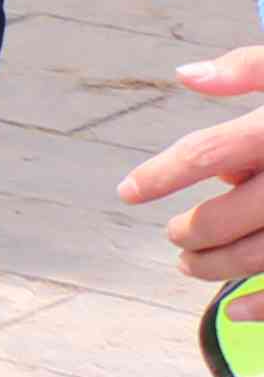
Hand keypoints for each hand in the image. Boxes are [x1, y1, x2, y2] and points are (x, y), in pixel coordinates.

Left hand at [115, 47, 263, 285]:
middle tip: (173, 235)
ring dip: (216, 268)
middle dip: (191, 230)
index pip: (205, 153)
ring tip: (190, 265)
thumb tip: (186, 76)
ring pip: (258, 254)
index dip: (159, 174)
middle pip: (227, 214)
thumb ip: (249, 67)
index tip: (127, 191)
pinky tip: (237, 308)